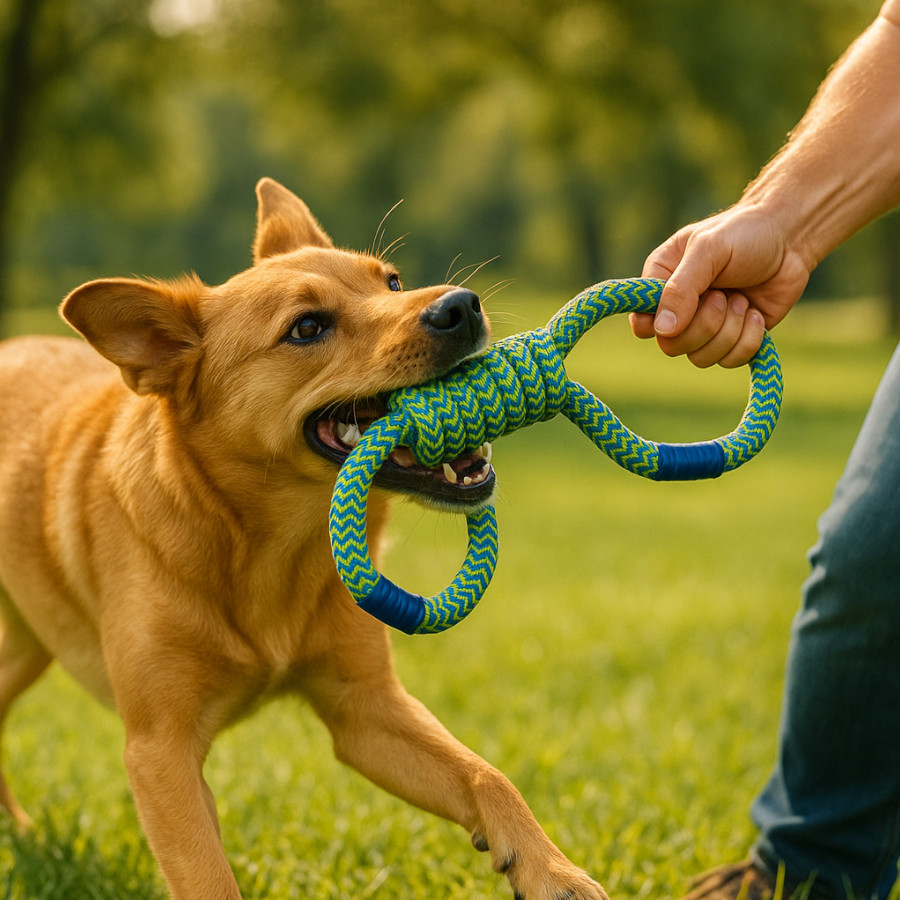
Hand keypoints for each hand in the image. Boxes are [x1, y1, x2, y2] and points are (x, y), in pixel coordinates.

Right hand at [632, 204, 811, 366]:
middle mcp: (679, 309)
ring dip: (729, 331)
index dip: (658, 325)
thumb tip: (662, 330)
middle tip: (723, 295)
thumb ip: (681, 288)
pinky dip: (748, 340)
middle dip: (704, 325)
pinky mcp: (734, 339)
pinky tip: (756, 314)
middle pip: (671, 346)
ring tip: (743, 301)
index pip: (642, 323)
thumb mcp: (708, 250)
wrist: (791, 238)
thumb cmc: (744, 233)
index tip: (683, 309)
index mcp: (661, 283)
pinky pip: (730, 361)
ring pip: (701, 358)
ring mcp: (706, 327)